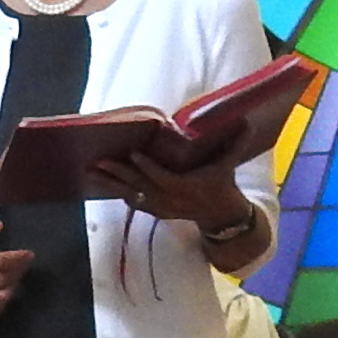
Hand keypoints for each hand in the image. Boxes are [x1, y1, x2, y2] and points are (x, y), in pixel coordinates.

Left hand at [96, 154, 251, 231]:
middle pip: (140, 185)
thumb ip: (234, 144)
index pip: (163, 177)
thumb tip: (246, 122)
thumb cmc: (222, 185)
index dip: (148, 167)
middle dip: (118, 173)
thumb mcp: (228, 165)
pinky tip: (101, 182)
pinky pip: (133, 202)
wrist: (220, 216)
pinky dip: (118, 192)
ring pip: (131, 195)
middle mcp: (169, 199)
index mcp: (186, 187)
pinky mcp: (155, 211)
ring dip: (110, 183)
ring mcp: (160, 207)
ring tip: (90, 170)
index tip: (133, 154)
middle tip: (98, 161)